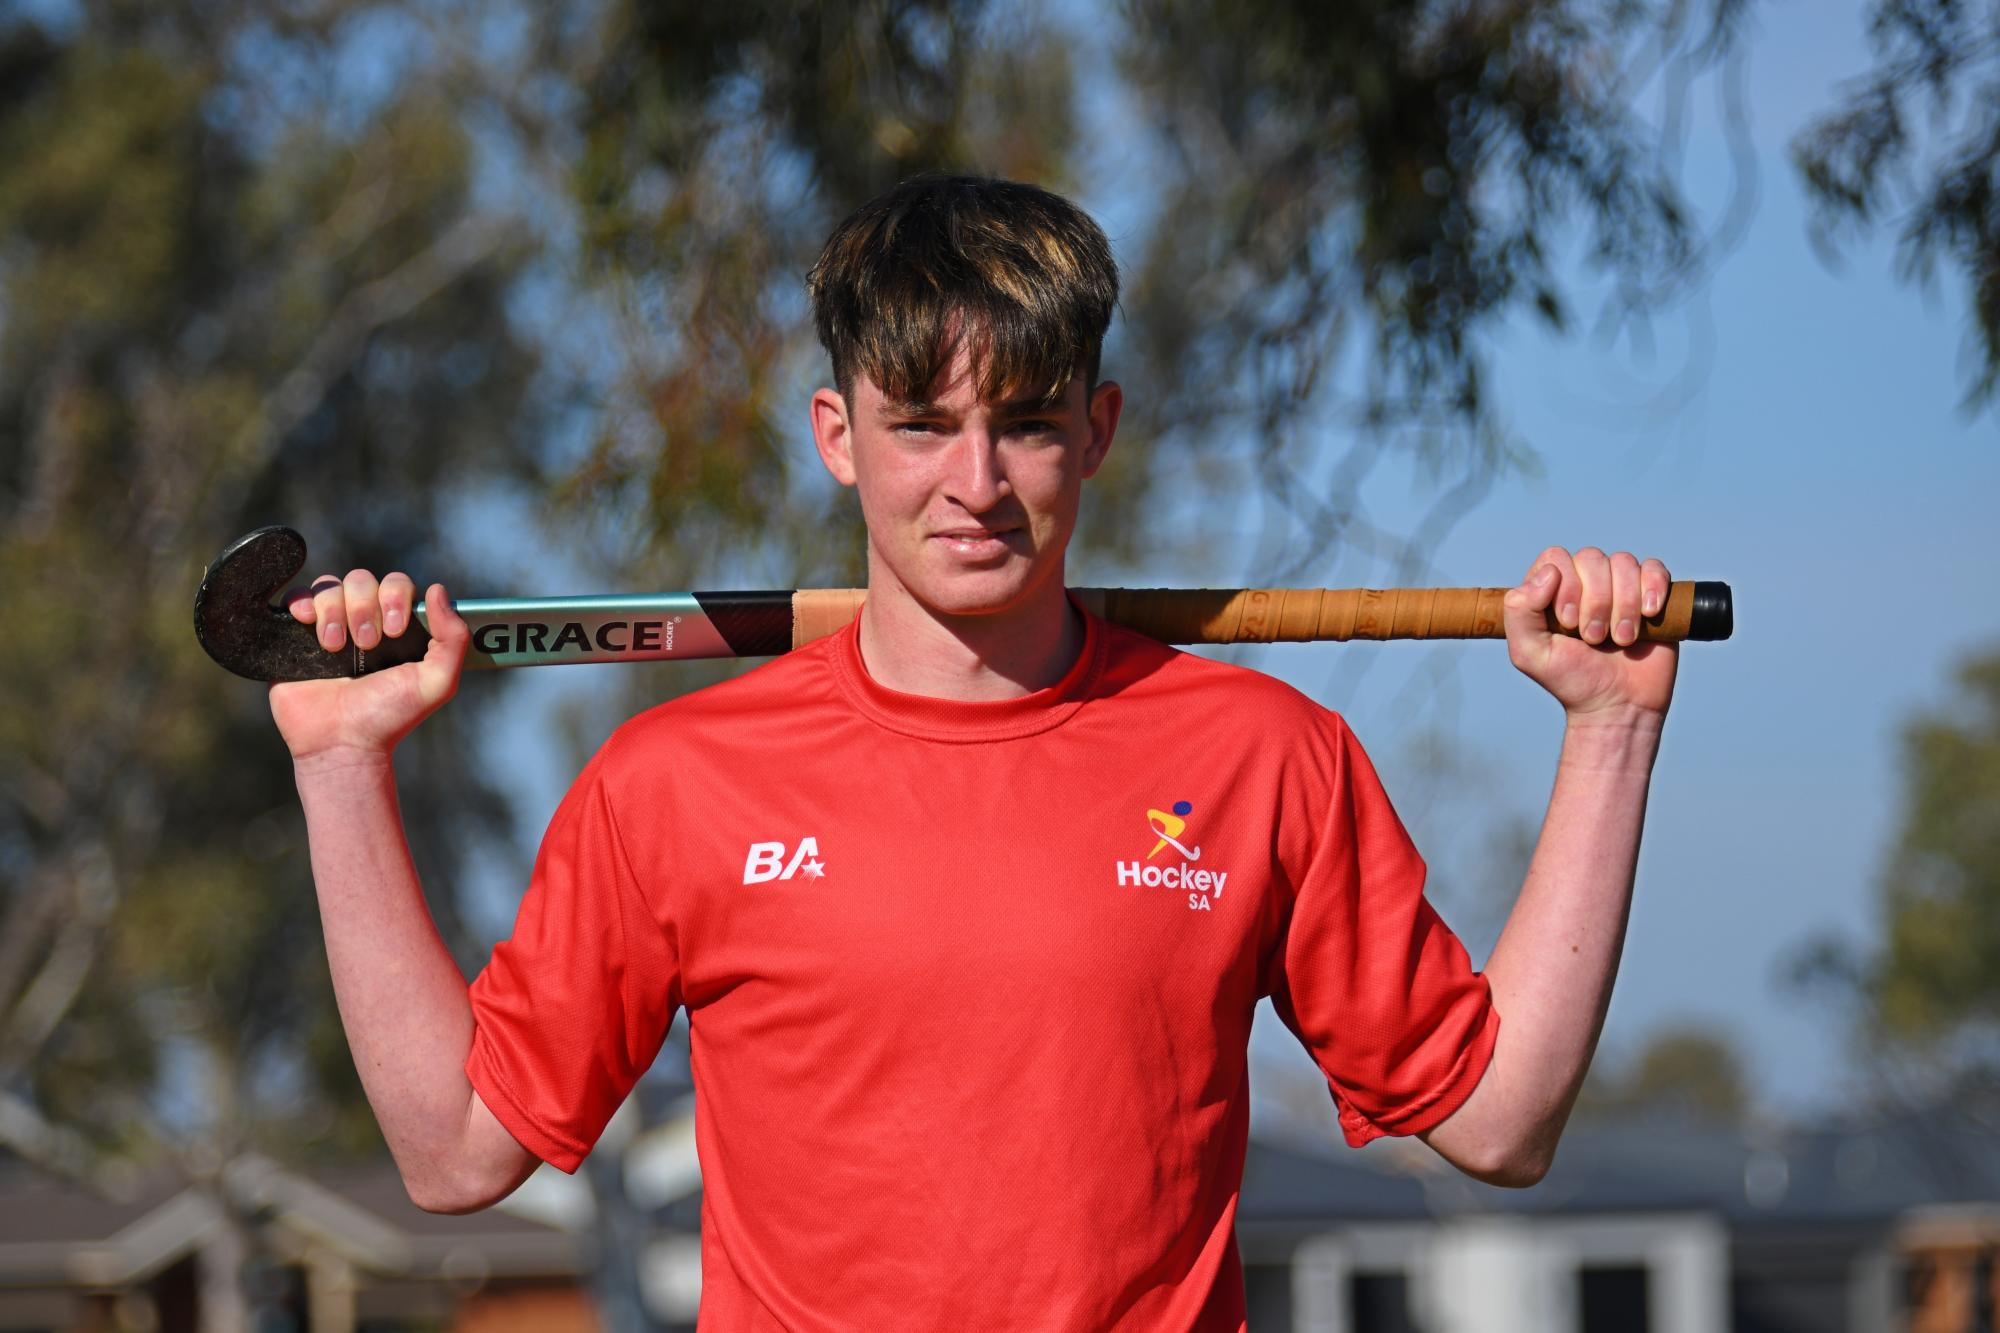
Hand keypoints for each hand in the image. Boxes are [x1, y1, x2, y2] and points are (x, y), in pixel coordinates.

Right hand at [268, 570, 468, 763]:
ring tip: (335, 647)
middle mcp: (362, 621)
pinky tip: (308, 622)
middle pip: (361, 580)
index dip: (396, 596)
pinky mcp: (296, 637)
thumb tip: (438, 590)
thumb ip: (453, 638)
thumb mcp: (437, 682)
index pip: (397, 585)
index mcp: (396, 627)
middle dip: (364, 607)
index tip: (395, 629)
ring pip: (329, 586)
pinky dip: (301, 602)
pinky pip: (296, 598)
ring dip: (334, 611)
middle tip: (367, 644)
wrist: (342, 743)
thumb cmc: (390, 717)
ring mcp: (328, 627)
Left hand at [1503, 546, 1678, 721]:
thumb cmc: (1571, 679)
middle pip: (1592, 558)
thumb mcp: (1529, 652)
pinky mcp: (1651, 595)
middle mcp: (1585, 582)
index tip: (1568, 624)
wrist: (1618, 706)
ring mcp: (1620, 586)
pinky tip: (1649, 613)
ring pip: (1624, 563)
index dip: (1565, 586)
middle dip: (1595, 601)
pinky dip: (1653, 587)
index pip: (1556, 558)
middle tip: (1593, 638)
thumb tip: (1549, 572)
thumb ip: (1520, 610)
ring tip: (1621, 638)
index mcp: (1551, 589)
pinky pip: (1655, 568)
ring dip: (1624, 603)